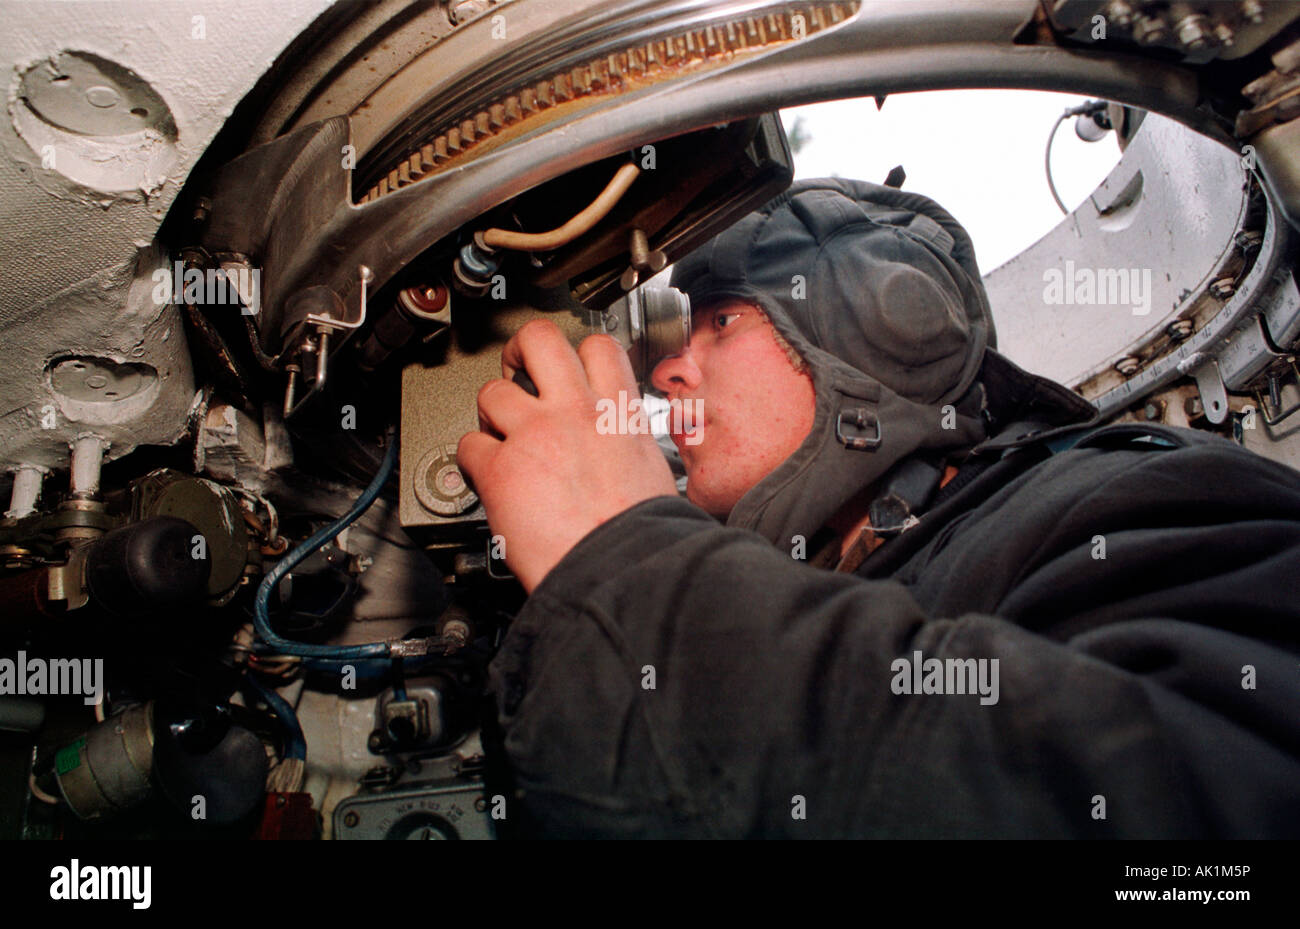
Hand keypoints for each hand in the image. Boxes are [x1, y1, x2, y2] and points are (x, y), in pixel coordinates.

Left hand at [456, 319, 678, 592]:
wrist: (621, 570)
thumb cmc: (641, 535)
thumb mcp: (653, 471)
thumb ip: (627, 446)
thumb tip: (622, 449)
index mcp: (618, 414)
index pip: (598, 347)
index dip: (577, 351)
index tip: (567, 366)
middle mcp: (576, 413)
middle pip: (539, 339)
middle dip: (519, 349)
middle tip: (516, 371)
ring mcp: (535, 436)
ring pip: (492, 391)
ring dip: (491, 413)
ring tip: (498, 434)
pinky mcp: (501, 469)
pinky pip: (469, 446)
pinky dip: (472, 461)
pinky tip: (486, 476)